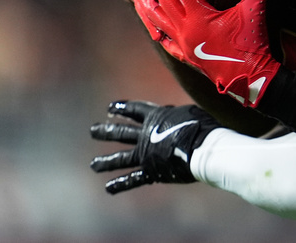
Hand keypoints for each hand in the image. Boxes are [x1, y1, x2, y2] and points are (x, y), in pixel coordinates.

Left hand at [89, 100, 218, 193]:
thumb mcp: (189, 112)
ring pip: (121, 158)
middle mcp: (146, 135)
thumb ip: (175, 116)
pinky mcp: (151, 171)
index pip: (135, 110)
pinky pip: (133, 179)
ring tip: (93, 165)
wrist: (202, 148)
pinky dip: (120, 184)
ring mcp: (146, 154)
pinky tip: (108, 188)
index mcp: (156, 118)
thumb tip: (173, 117)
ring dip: (106, 161)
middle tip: (93, 130)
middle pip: (122, 133)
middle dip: (106, 131)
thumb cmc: (201, 127)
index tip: (111, 108)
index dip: (123, 108)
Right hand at [116, 0, 178, 38]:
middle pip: (149, 0)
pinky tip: (162, 40)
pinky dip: (154, 30)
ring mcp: (143, 2)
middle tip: (171, 16)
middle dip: (158, 9)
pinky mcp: (146, 12)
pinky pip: (150, 23)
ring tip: (162, 35)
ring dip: (154, 24)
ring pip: (148, 15)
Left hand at [139, 0, 281, 107]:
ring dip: (153, 5)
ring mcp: (184, 44)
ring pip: (159, 22)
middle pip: (165, 1)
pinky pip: (167, 43)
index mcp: (199, 17)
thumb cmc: (251, 43)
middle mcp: (186, 30)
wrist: (250, 77)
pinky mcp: (187, 57)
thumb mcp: (255, 9)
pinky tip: (157, 29)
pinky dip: (160, 32)